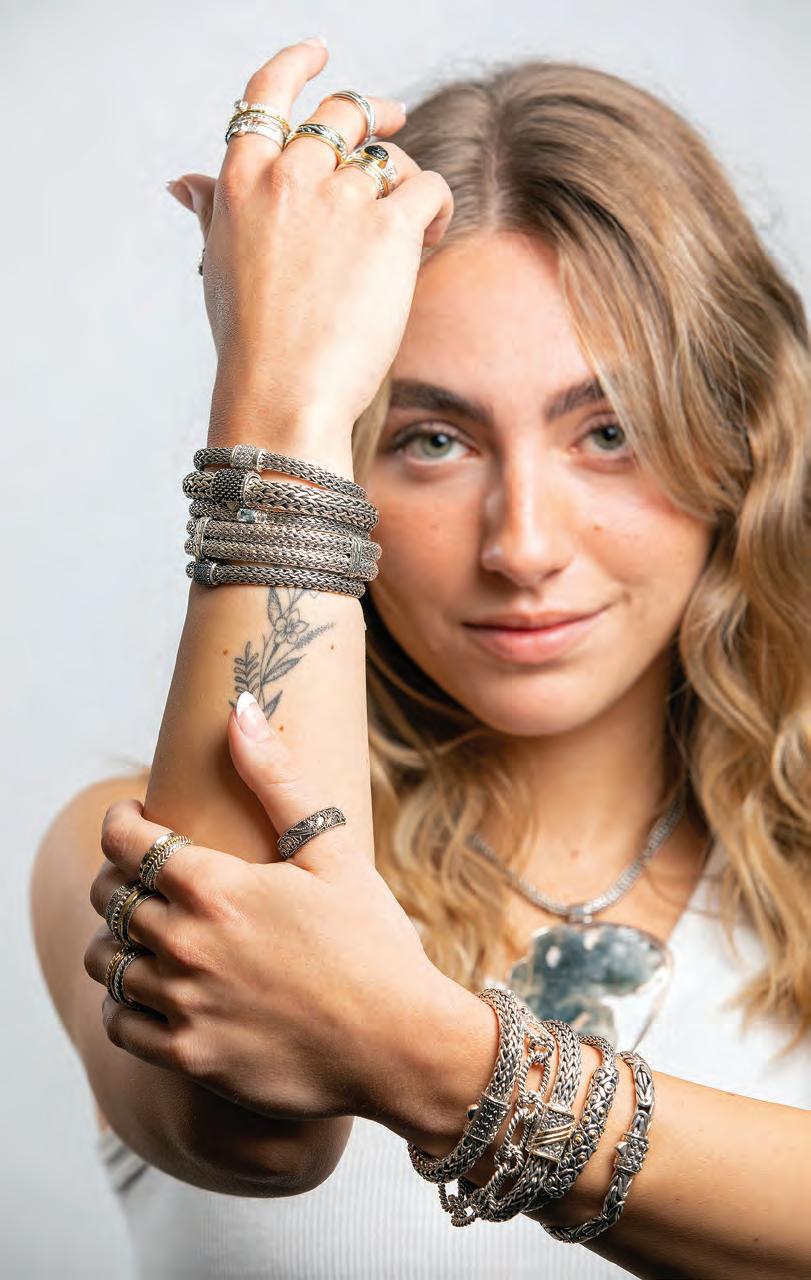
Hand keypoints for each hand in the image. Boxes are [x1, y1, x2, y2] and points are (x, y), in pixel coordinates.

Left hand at [83, 693, 445, 1123]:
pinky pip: (122, 1023)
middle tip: (146, 876)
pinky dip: (125, 1002)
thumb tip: (239, 710)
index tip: (135, 818)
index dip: (121, 821)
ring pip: (105, 961)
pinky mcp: (190, 1056)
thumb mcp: (332, 851)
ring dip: (116, 940)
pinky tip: (153, 991)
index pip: (124, 840)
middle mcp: (187, 942)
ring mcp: (185, 1003)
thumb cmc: (373, 942)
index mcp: (216, 886)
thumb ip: (276, 779)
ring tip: (146, 934)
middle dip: (117, 877)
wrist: (401, 1045)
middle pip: (107, 898)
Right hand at [167, 39, 453, 438]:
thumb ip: (211, 211)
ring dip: (404, 178)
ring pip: (390, 155)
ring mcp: (340, 196)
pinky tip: (429, 234)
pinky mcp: (389, 226)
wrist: (284, 392)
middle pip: (342, 114)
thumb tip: (182, 183)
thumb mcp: (218, 266)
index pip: (267, 94)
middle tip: (395, 118)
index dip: (296, 64)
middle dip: (373, 111)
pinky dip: (436, 206)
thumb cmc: (250, 343)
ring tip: (410, 220)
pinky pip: (428, 186)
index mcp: (241, 181)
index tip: (318, 53)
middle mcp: (289, 175)